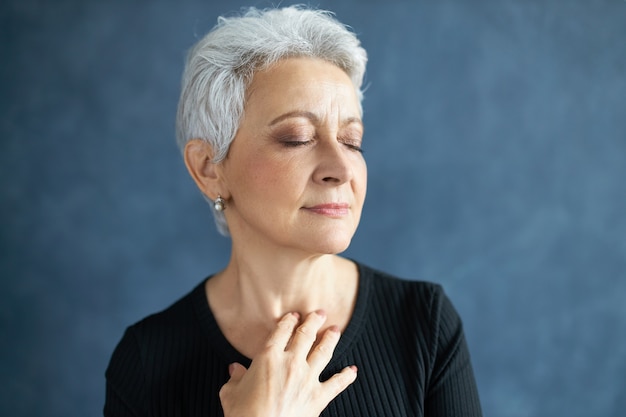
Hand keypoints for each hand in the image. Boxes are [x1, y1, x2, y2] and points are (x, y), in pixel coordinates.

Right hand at [219, 310, 357, 416]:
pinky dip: (346, 376)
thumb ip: (235, 379)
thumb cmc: (243, 415)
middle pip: (306, 335)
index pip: (282, 331)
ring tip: (335, 330)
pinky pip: (337, 383)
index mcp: (268, 357)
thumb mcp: (231, 394)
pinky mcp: (318, 398)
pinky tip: (353, 370)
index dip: (289, 320)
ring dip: (331, 339)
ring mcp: (307, 379)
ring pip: (324, 352)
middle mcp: (290, 363)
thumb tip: (234, 370)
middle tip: (320, 313)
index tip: (294, 315)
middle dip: (314, 321)